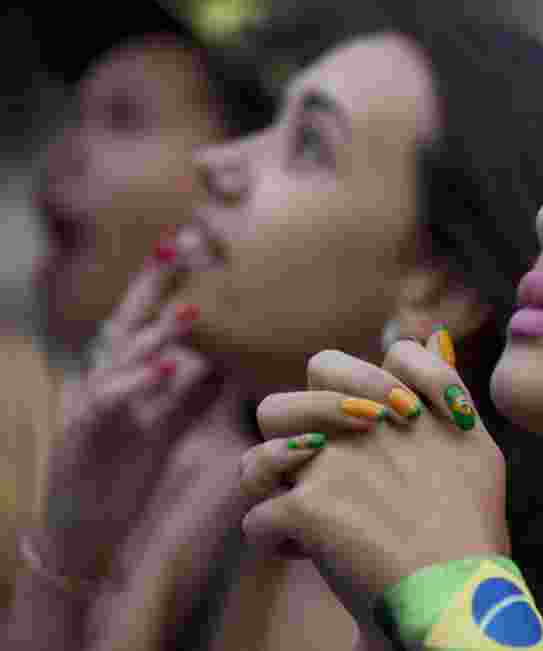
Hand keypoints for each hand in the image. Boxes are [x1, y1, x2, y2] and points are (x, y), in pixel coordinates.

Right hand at [35, 232, 222, 582]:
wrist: (82, 537)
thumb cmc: (118, 480)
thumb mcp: (162, 433)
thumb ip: (188, 399)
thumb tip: (222, 368)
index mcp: (120, 380)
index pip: (142, 322)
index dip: (162, 285)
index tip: (187, 245)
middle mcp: (101, 383)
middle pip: (126, 322)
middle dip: (151, 282)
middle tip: (180, 243)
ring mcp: (88, 406)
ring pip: (120, 357)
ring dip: (157, 331)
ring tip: (193, 308)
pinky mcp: (81, 434)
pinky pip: (110, 402)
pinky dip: (138, 383)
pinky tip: (166, 368)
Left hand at [240, 331, 508, 622]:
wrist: (459, 589)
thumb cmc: (474, 525)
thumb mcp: (476, 445)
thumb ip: (446, 386)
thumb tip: (433, 335)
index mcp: (399, 404)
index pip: (345, 367)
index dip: (352, 394)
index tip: (378, 428)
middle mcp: (361, 424)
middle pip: (290, 400)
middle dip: (290, 431)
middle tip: (316, 460)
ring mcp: (330, 463)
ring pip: (259, 458)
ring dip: (270, 485)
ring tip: (296, 505)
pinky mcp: (306, 508)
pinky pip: (260, 520)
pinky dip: (278, 541)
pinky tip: (308, 555)